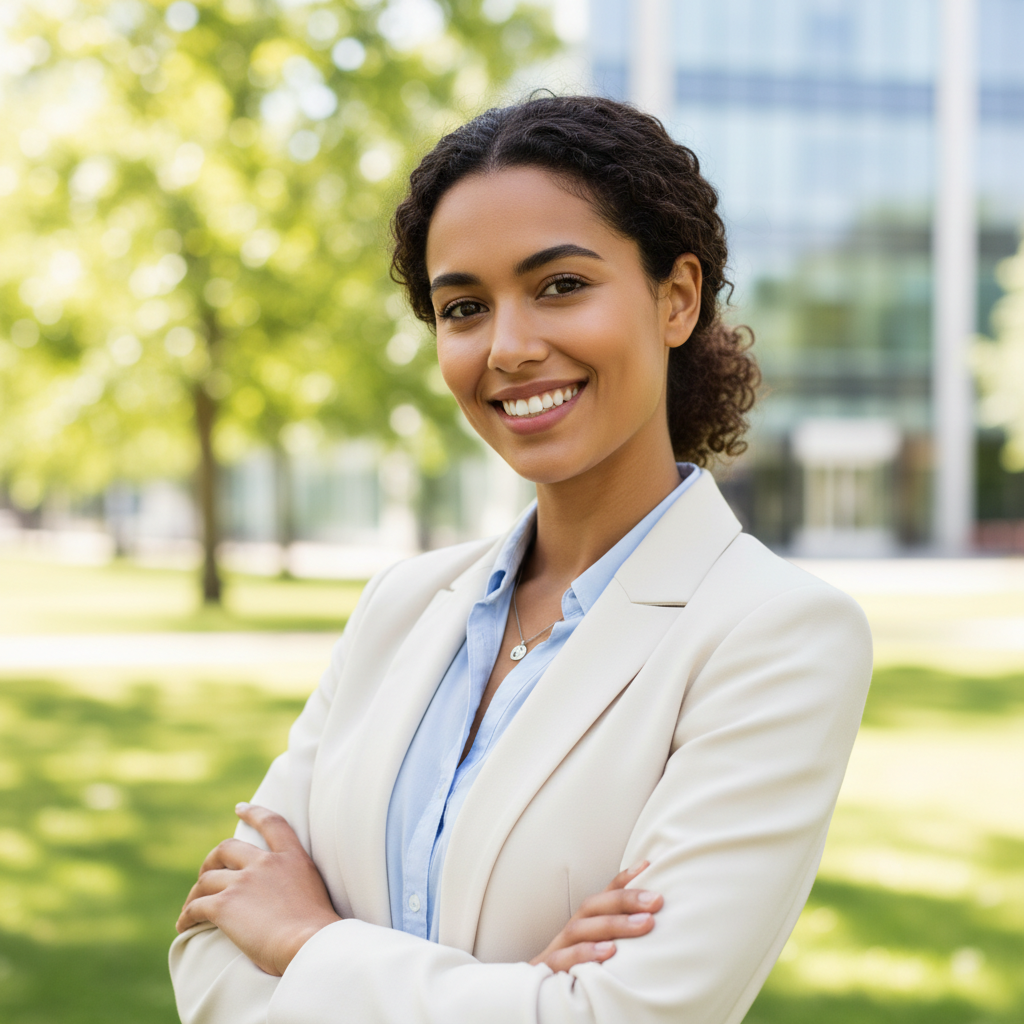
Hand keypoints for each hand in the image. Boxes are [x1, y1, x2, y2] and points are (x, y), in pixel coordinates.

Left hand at [176, 803, 340, 976]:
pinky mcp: (224, 905)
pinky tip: (184, 925)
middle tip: (206, 873)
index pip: (272, 824)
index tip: (240, 808)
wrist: (310, 945)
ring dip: (196, 892)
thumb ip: (296, 885)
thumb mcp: (315, 892)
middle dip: (211, 859)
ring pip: (207, 880)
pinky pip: (196, 906)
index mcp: (292, 857)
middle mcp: (265, 863)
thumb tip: (284, 900)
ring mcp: (243, 882)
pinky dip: (187, 915)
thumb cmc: (318, 931)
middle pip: (227, 849)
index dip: (254, 813)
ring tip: (191, 906)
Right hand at [529, 862, 662, 972]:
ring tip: (644, 924)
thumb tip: (652, 921)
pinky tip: (609, 952)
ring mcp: (559, 947)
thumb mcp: (596, 949)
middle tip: (657, 901)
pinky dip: (586, 953)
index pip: (604, 895)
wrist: (535, 993)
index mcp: (584, 922)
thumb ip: (617, 935)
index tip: (648, 865)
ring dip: (613, 924)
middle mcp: (572, 929)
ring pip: (581, 928)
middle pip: (594, 906)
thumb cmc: (575, 969)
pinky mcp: (549, 969)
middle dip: (626, 900)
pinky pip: (564, 958)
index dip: (624, 879)